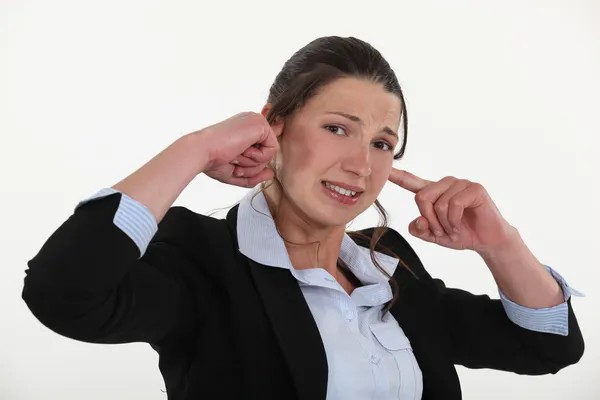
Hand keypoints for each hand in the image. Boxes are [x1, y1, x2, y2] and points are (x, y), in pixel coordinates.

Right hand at [196, 112, 283, 187]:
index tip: (280, 124)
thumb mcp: (236, 172)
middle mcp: (251, 123)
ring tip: (236, 155)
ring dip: (253, 163)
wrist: (202, 152)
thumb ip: (254, 174)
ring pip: (270, 153)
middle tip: (236, 161)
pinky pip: (272, 149)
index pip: (266, 134)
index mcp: (244, 130)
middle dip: (253, 165)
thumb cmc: (213, 161)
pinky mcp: (261, 124)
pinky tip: (242, 150)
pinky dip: (258, 157)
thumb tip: (270, 173)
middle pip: (267, 151)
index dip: (275, 131)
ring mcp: (256, 121)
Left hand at [388, 168, 517, 252]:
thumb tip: (418, 221)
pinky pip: (454, 204)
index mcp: (434, 192)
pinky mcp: (474, 188)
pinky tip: (459, 226)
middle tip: (440, 231)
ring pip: (438, 203)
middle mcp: (445, 184)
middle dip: (429, 219)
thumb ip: (421, 229)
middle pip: (421, 197)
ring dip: (444, 223)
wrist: (487, 240)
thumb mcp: (434, 236)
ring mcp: (460, 184)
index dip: (398, 176)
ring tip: (453, 229)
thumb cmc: (461, 233)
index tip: (385, 169)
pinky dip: (454, 221)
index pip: (411, 181)